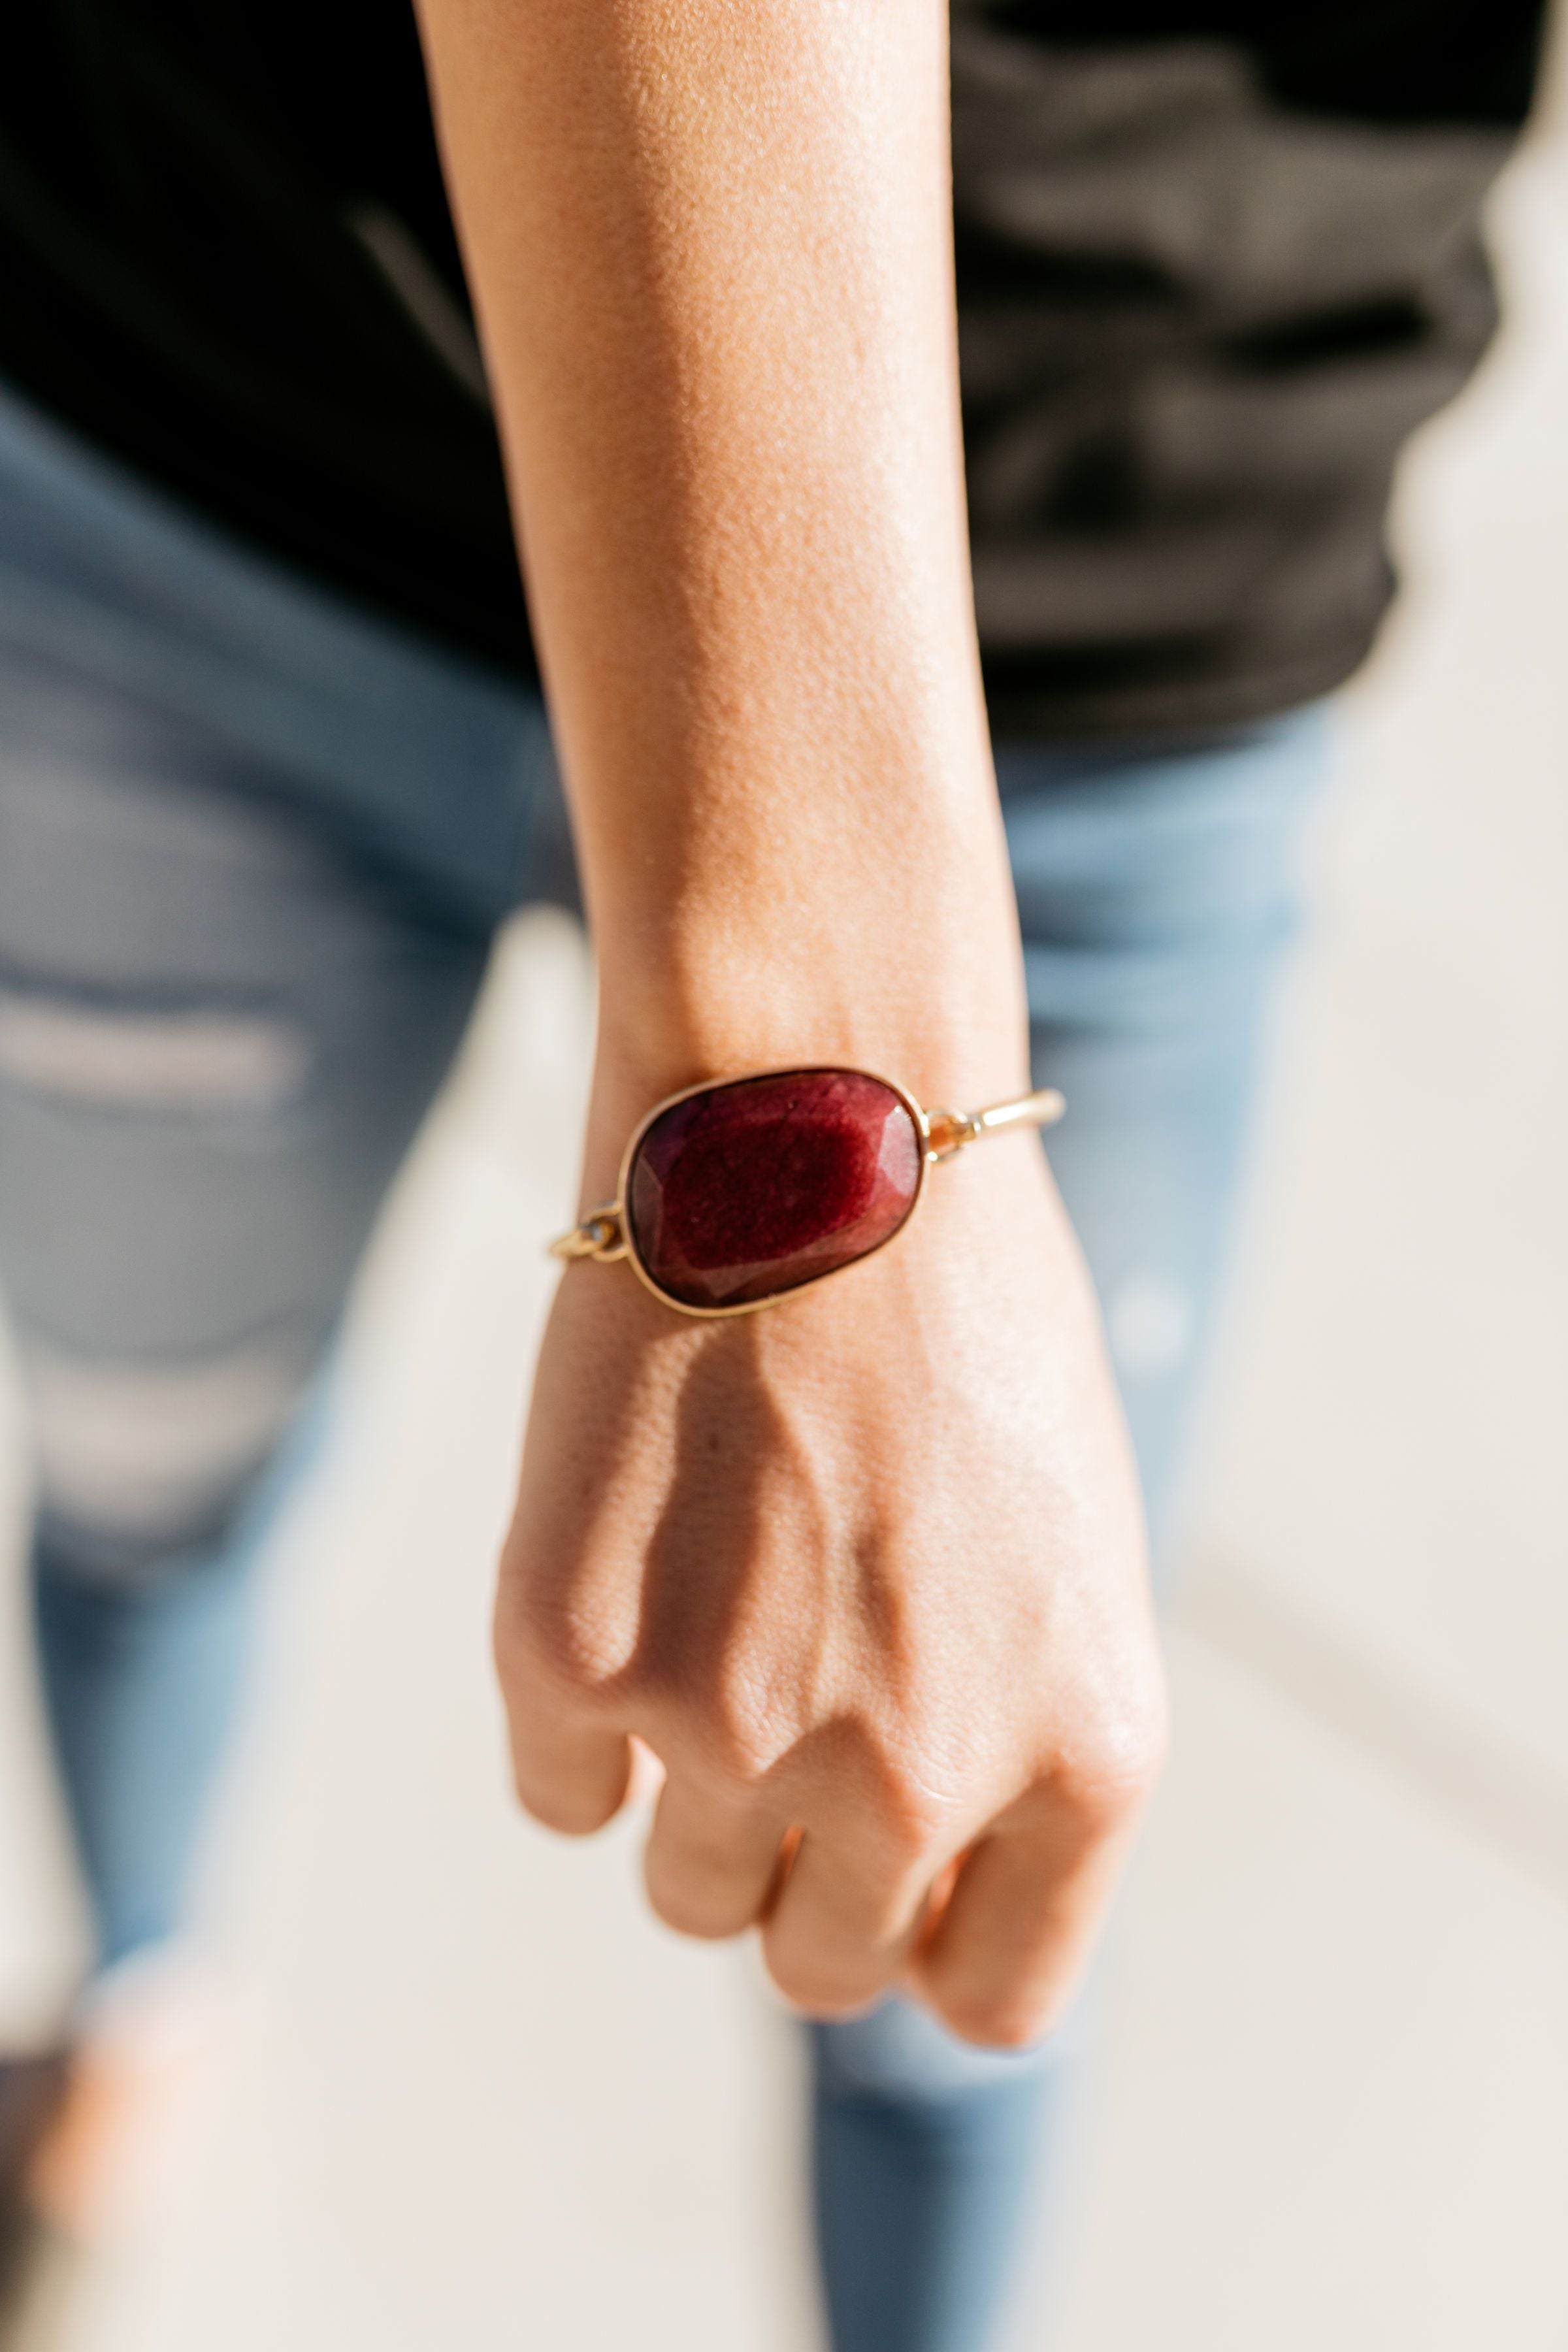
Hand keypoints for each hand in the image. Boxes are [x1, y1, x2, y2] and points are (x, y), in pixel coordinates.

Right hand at [494, 1089, 1164, 2046]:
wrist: (813, 1129)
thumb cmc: (960, 1311)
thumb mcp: (1064, 1541)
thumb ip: (1017, 1729)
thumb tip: (918, 1857)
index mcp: (1085, 1752)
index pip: (990, 1998)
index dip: (929, 1932)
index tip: (890, 1867)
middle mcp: (919, 1777)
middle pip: (817, 1964)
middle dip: (798, 1870)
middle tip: (781, 1715)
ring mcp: (733, 1734)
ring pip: (681, 1890)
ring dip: (687, 1791)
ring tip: (710, 1608)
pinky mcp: (571, 1663)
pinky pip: (559, 1792)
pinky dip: (580, 1718)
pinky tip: (625, 1570)